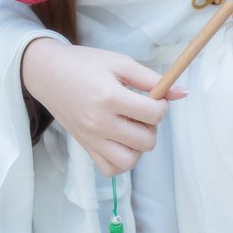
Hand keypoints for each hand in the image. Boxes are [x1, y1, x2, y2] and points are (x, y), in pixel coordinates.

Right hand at [21, 39, 188, 176]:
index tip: (153, 97)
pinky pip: (111, 170)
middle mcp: (99, 123)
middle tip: (142, 111)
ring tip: (132, 127)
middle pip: (146, 140)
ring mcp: (91, 139)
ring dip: (139, 146)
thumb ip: (153, 79)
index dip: (161, 106)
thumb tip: (184, 93)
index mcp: (110, 97)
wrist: (48, 73)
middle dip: (152, 126)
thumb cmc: (86, 64)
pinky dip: (122, 160)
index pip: (152, 114)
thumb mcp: (121, 63)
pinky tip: (122, 141)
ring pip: (130, 161)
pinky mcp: (85, 148)